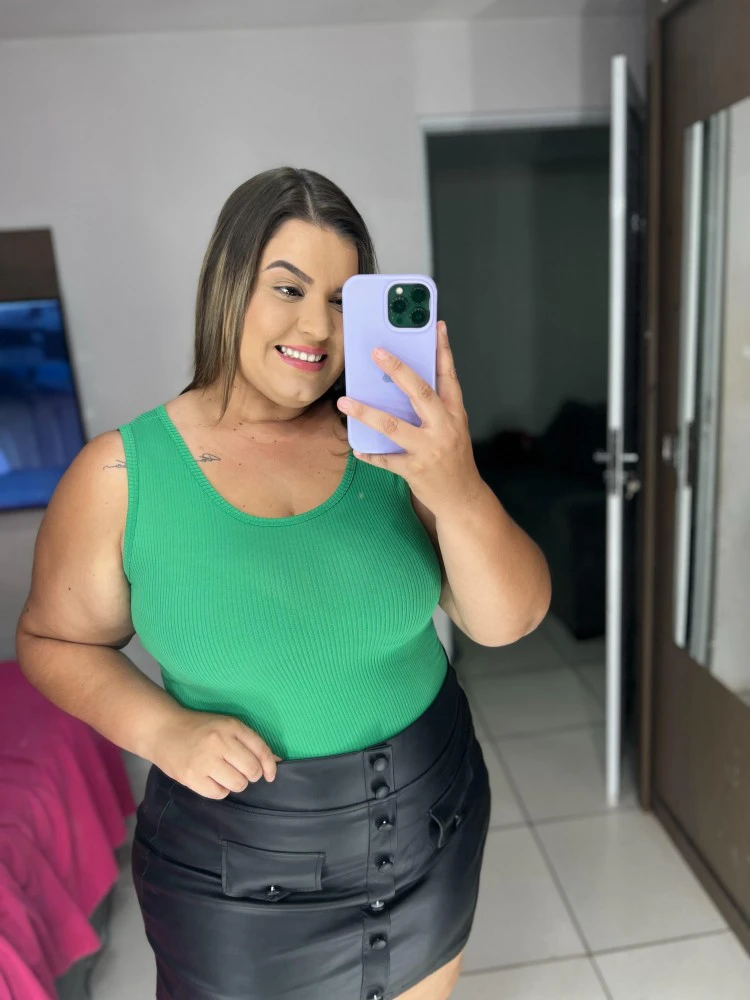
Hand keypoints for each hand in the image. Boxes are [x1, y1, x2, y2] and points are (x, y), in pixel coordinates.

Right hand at [149, 707, 282, 799]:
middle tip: (240, 772)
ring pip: (238, 784)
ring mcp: (205, 760)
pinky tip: (211, 780)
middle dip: (251, 775)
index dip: (270, 766)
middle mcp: (219, 742)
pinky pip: (219, 793)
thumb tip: (276, 762)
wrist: (163, 730)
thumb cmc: (199, 728)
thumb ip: (250, 742)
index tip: (270, 775)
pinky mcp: (192, 777)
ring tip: (224, 775)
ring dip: (235, 783)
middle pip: (252, 770)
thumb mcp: (226, 726)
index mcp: (231, 726)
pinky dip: (219, 790)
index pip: (261, 749)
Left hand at [336, 321, 481, 516]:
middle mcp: (444, 428)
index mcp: (454, 414)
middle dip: (398, 371)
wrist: (462, 498)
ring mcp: (429, 450)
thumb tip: (404, 382)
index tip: (436, 326)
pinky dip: (369, 452)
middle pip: (421, 393)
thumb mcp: (453, 428)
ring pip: (394, 426)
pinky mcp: (415, 470)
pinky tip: (357, 447)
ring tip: (345, 401)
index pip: (449, 376)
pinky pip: (386, 459)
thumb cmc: (453, 458)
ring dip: (366, 412)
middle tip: (377, 352)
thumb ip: (435, 407)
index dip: (443, 351)